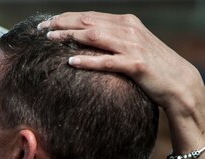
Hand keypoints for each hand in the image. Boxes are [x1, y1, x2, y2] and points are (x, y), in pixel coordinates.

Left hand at [38, 12, 202, 114]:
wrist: (178, 81)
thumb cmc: (151, 66)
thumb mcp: (131, 46)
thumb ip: (111, 39)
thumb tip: (84, 38)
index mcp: (126, 22)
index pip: (90, 16)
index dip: (66, 18)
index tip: (47, 23)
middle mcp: (128, 30)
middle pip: (89, 22)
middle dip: (62, 24)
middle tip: (42, 29)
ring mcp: (132, 46)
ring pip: (95, 36)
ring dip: (70, 37)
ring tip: (50, 39)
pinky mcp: (136, 65)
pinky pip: (107, 61)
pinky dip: (88, 60)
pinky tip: (71, 61)